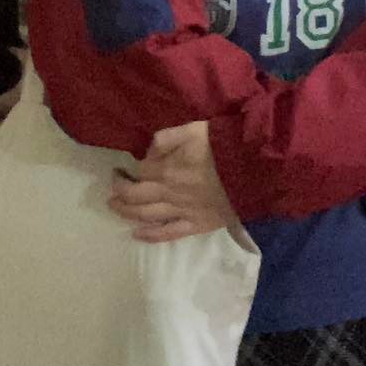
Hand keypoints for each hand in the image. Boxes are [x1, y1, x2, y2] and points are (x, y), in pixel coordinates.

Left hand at [109, 119, 236, 242]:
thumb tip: (147, 153)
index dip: (127, 170)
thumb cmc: (222, 146)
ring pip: (146, 215)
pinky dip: (150, 236)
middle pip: (134, 196)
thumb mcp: (191, 129)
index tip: (122, 168)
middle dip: (119, 192)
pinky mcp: (196, 224)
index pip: (138, 171)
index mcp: (167, 168)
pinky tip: (136, 234)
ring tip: (114, 207)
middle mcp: (169, 192)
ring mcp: (182, 211)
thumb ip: (165, 138)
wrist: (253, 169)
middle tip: (112, 189)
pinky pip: (168, 233)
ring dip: (126, 212)